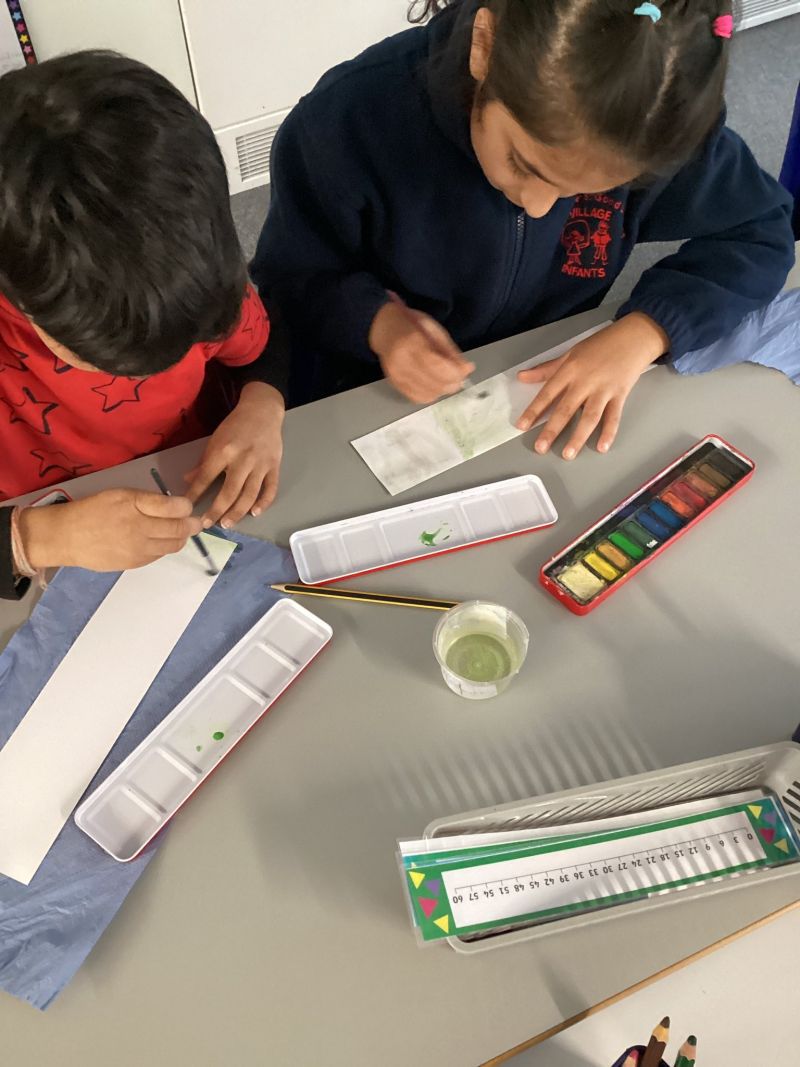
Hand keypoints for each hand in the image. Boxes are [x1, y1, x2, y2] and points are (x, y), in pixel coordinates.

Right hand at [18, 489, 203, 571]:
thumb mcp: (120, 494)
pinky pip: (160, 555)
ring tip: (182, 531)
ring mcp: (138, 548)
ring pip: (173, 545)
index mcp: (135, 505)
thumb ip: (148, 500)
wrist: (67, 537)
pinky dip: (166, 547)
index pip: (174, 507)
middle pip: (179, 529)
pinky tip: (162, 541)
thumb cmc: (94, 510)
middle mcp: (139, 528)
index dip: (186, 507)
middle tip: (196, 522)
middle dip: (192, 524)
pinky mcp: (135, 563)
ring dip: (182, 538)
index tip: (188, 506)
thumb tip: (175, 506)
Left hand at [185, 382, 284, 527]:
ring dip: (237, 512)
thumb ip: (204, 461)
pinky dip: (263, 503)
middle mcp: (242, 460)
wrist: (263, 411)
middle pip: (229, 492)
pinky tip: (254, 513)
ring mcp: (261, 465)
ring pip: (249, 495)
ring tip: (227, 523)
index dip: (195, 494)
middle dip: (217, 511)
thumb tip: (188, 480)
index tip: (186, 508)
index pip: (206, 477)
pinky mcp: (274, 467)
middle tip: (206, 524)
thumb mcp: (215, 439)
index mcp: (224, 451)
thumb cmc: (236, 425)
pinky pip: (270, 489)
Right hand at [369, 302, 474, 403]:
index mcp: (411, 343)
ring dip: (443, 389)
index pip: (437, 366)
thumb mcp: (434, 330)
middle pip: (433, 384)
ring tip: (446, 378)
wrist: (384, 328)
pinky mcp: (395, 384)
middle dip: (452, 383)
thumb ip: (451, 352)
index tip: (465, 371)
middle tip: (459, 376)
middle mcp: (400, 362)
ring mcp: (396, 376)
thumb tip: (466, 369)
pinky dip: (431, 393)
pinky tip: (434, 383)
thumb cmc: (411, 325)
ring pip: (428, 394)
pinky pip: (418, 398)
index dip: (454, 373)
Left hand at [515, 314, 668, 458]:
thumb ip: (546, 369)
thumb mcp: (570, 353)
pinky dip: (608, 432)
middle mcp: (585, 382)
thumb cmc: (601, 345)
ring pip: (589, 417)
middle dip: (552, 430)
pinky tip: (602, 446)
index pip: (547, 394)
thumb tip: (522, 376)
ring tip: (568, 454)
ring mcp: (604, 389)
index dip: (533, 410)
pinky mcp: (620, 395)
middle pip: (566, 409)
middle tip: (541, 447)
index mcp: (569, 370)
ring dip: (578, 437)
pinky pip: (614, 417)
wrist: (633, 336)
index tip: (522, 426)